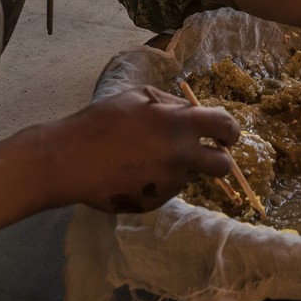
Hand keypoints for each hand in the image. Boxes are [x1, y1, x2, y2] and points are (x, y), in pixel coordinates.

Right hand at [51, 86, 239, 213]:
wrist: (70, 160)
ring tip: (143, 156)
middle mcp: (182, 157)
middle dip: (219, 158)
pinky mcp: (154, 203)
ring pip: (188, 175)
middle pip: (222, 165)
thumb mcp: (141, 97)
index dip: (230, 130)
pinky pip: (166, 189)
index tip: (227, 134)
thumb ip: (173, 105)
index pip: (226, 127)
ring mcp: (169, 183)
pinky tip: (131, 171)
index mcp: (181, 125)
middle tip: (205, 152)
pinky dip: (157, 180)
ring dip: (178, 166)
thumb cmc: (103, 121)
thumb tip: (194, 114)